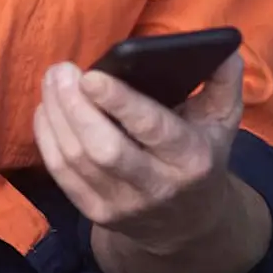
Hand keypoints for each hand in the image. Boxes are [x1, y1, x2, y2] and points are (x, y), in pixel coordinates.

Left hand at [32, 51, 244, 251]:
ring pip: (76, 160)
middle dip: (75, 106)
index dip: (119, 102)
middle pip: (103, 149)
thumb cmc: (201, 156)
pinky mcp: (97, 214)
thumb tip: (225, 48)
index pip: (151, 130)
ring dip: (56, 116)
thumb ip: (224, 82)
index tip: (91, 76)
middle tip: (62, 70)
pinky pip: (61, 175)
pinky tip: (48, 109)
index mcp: (191, 159)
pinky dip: (48, 137)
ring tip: (53, 81)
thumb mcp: (223, 121)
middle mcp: (157, 187)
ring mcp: (123, 205)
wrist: (189, 224)